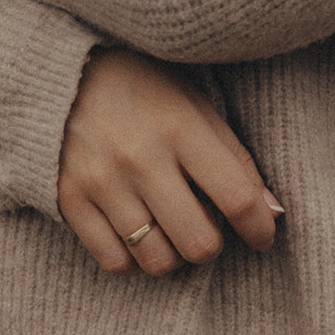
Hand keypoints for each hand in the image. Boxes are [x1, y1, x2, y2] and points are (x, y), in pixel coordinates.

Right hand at [58, 48, 283, 276]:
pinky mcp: (69, 199)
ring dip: (173, 256)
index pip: (237, 198)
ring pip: (156, 260)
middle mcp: (140, 157)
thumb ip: (234, 159)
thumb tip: (271, 214)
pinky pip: (115, 262)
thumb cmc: (143, 89)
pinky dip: (134, 260)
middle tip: (205, 227)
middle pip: (198, 243)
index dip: (260, 229)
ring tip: (170, 232)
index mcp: (180, 127)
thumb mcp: (195, 105)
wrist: (63, 72)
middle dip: (212, 245)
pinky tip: (138, 237)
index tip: (263, 237)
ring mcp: (101, 182)